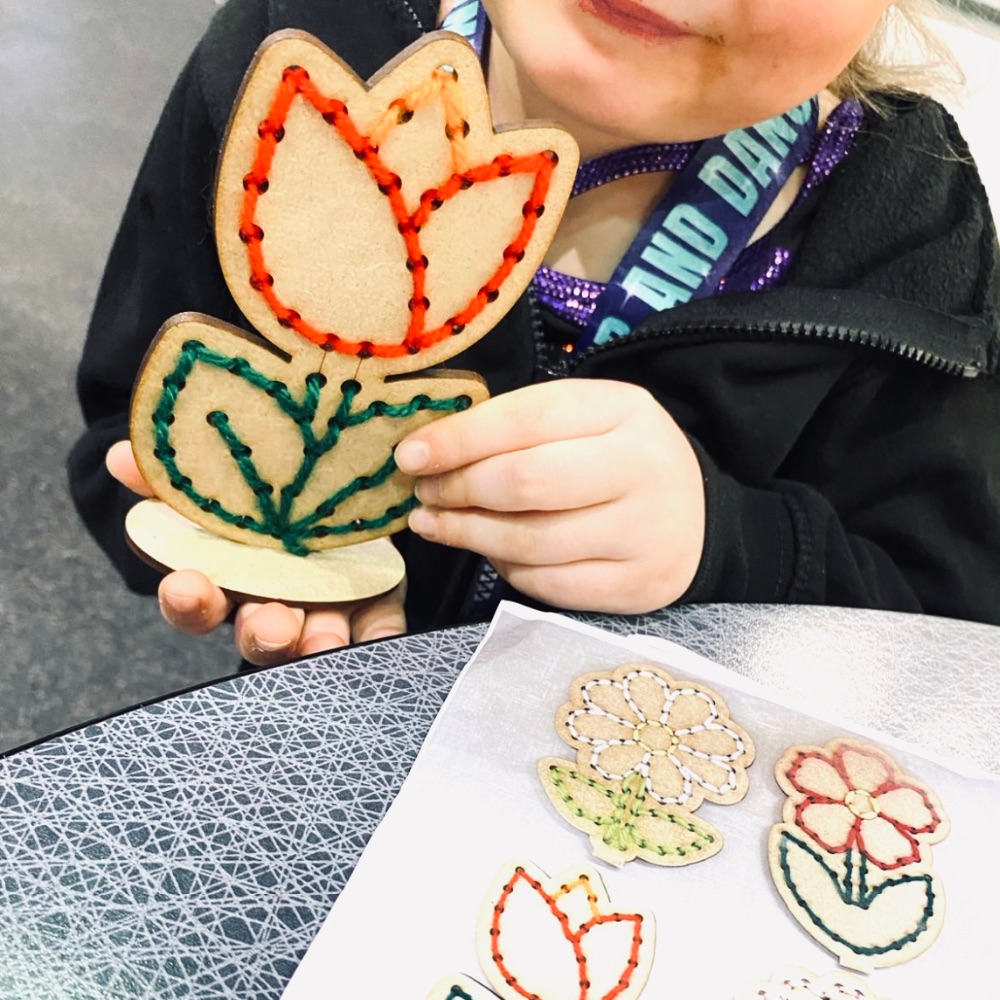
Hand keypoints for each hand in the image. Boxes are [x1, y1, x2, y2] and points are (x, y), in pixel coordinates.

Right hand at [106, 440, 406, 664]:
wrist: (340, 492)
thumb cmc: (269, 500)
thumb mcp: (224, 481)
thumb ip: (175, 477)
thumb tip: (122, 456)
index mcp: (230, 582)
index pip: (197, 604)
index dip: (188, 600)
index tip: (185, 585)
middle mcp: (275, 606)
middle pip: (260, 633)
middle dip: (262, 632)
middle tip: (271, 623)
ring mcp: (325, 610)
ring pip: (316, 639)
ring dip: (317, 642)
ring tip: (322, 637)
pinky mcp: (374, 606)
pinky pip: (378, 631)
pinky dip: (379, 640)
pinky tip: (381, 641)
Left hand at [394, 379, 704, 613]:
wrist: (697, 513)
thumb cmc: (618, 458)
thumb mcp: (584, 419)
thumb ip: (519, 426)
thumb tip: (429, 452)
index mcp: (623, 410)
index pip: (527, 419)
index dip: (458, 440)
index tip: (410, 456)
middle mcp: (641, 467)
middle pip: (525, 483)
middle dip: (459, 490)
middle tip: (425, 495)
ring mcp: (645, 532)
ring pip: (531, 542)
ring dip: (469, 535)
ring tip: (438, 524)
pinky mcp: (639, 585)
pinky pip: (550, 586)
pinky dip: (507, 570)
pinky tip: (489, 553)